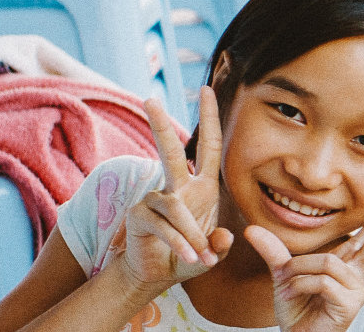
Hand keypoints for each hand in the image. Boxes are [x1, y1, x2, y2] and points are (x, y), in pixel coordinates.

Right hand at [120, 87, 232, 291]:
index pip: (208, 146)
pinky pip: (165, 226)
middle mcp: (178, 187)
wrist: (158, 275)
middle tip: (150, 98)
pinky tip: (189, 258)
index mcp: (202, 187)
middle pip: (170, 151)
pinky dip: (181, 244)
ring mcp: (155, 199)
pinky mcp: (139, 215)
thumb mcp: (212, 252)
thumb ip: (220, 246)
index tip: (205, 89)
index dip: (208, 119)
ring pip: (176, 207)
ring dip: (193, 236)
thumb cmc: (188, 257)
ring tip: (201, 258)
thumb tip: (224, 237)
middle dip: (160, 125)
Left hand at [245, 195, 363, 331]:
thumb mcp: (284, 276)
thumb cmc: (297, 311)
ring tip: (287, 287)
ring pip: (327, 262)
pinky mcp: (350, 304)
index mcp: (348, 265)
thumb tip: (251, 229)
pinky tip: (293, 296)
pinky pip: (322, 281)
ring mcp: (357, 290)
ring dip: (299, 271)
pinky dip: (300, 285)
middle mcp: (357, 275)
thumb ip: (274, 252)